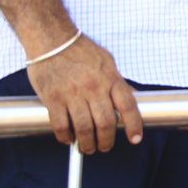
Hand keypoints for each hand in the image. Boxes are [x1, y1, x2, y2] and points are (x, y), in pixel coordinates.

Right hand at [25, 33, 142, 153]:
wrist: (52, 39)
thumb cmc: (80, 50)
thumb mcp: (107, 62)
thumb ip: (118, 81)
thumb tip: (132, 96)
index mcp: (110, 79)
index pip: (128, 106)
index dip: (134, 125)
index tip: (135, 138)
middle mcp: (94, 88)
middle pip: (106, 123)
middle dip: (107, 140)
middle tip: (105, 146)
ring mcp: (73, 94)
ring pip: (84, 129)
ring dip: (87, 143)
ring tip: (88, 148)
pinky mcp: (53, 99)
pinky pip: (61, 125)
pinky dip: (65, 137)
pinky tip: (68, 139)